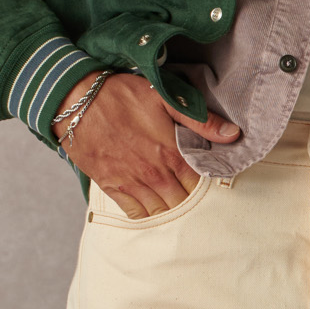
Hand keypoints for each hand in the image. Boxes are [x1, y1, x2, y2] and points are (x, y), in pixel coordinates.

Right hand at [56, 72, 239, 217]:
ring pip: (162, 211)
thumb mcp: (164, 98)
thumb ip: (200, 120)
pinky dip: (147, 213)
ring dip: (171, 208)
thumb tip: (233, 134)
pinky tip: (152, 205)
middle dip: (190, 199)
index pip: (200, 184)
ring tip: (175, 199)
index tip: (208, 180)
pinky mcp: (112, 187)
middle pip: (183, 202)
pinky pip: (135, 213)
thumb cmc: (120, 95)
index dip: (206, 184)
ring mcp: (132, 184)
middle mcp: (154, 175)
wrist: (76, 102)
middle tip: (192, 192)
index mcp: (171, 154)